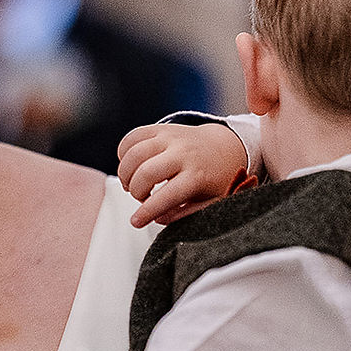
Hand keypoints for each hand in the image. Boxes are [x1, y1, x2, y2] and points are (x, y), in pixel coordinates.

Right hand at [118, 122, 249, 227]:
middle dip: (136, 191)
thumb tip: (158, 218)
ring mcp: (171, 137)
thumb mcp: (212, 202)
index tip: (136, 221)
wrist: (227, 146)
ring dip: (125, 173)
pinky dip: (123, 153)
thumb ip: (186, 214)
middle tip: (141, 198)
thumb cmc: (217, 178)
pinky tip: (131, 165)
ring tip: (132, 183)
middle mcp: (183, 153)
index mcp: (198, 175)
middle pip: (145, 172)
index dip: (146, 211)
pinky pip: (132, 137)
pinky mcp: (161, 129)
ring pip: (134, 153)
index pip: (167, 196)